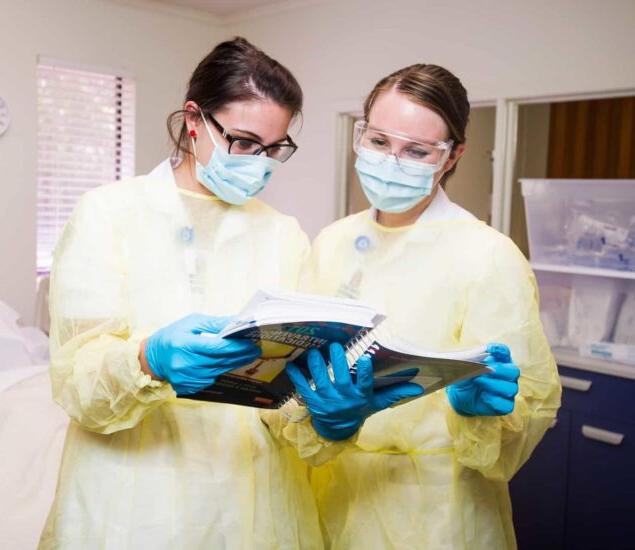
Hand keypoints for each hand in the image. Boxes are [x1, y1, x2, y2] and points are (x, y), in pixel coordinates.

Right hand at [141, 313, 260, 394]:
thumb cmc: (171, 336)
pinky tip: (230, 363)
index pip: (217, 347)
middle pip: (221, 360)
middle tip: (255, 349)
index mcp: (185, 345)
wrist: (150, 359)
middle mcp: (186, 364)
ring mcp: (187, 378)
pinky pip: (211, 378)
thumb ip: (214, 323)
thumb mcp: (190, 323)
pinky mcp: (189, 387)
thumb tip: (236, 321)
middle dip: (240, 354)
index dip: (236, 346)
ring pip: (219, 370)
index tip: (251, 342)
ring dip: (234, 363)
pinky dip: (221, 370)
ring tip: (248, 355)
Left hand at [286, 343, 423, 440]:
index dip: (364, 372)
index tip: (363, 357)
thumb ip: (394, 393)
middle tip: (336, 345)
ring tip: (315, 351)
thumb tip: (418, 387)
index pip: (364, 384)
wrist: (337, 429)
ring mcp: (327, 401)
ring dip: (316, 365)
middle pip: (340, 378)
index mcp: (360, 396)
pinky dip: (296, 377)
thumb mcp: (376, 403)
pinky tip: (292, 365)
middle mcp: (344, 398)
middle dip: (337, 361)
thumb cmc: (359, 409)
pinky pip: (302, 388)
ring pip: (320, 381)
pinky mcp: (312, 402)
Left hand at [446, 343, 519, 416]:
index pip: (504, 352)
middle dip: (500, 370)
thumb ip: (472, 359)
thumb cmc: (465, 376)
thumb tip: (480, 356)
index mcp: (499, 360)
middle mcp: (507, 375)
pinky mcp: (504, 405)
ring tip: (478, 381)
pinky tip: (483, 396)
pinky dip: (495, 400)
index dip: (500, 350)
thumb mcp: (465, 365)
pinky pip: (507, 405)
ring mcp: (507, 391)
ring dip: (494, 384)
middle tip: (487, 369)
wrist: (459, 394)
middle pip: (513, 371)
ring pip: (511, 388)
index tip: (490, 349)